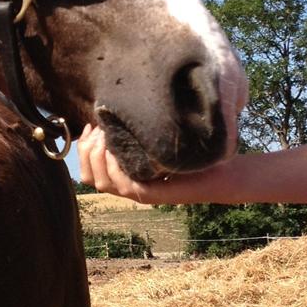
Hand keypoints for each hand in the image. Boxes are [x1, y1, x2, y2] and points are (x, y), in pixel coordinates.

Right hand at [76, 125, 228, 204]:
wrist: (223, 172)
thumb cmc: (193, 154)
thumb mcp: (159, 138)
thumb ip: (138, 133)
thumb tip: (118, 111)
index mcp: (127, 175)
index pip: (88, 172)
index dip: (83, 148)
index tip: (91, 125)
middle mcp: (129, 186)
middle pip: (89, 177)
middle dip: (86, 150)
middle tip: (98, 129)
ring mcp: (140, 193)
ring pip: (102, 183)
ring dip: (97, 157)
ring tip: (105, 136)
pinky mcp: (153, 195)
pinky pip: (124, 186)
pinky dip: (115, 168)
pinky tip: (118, 148)